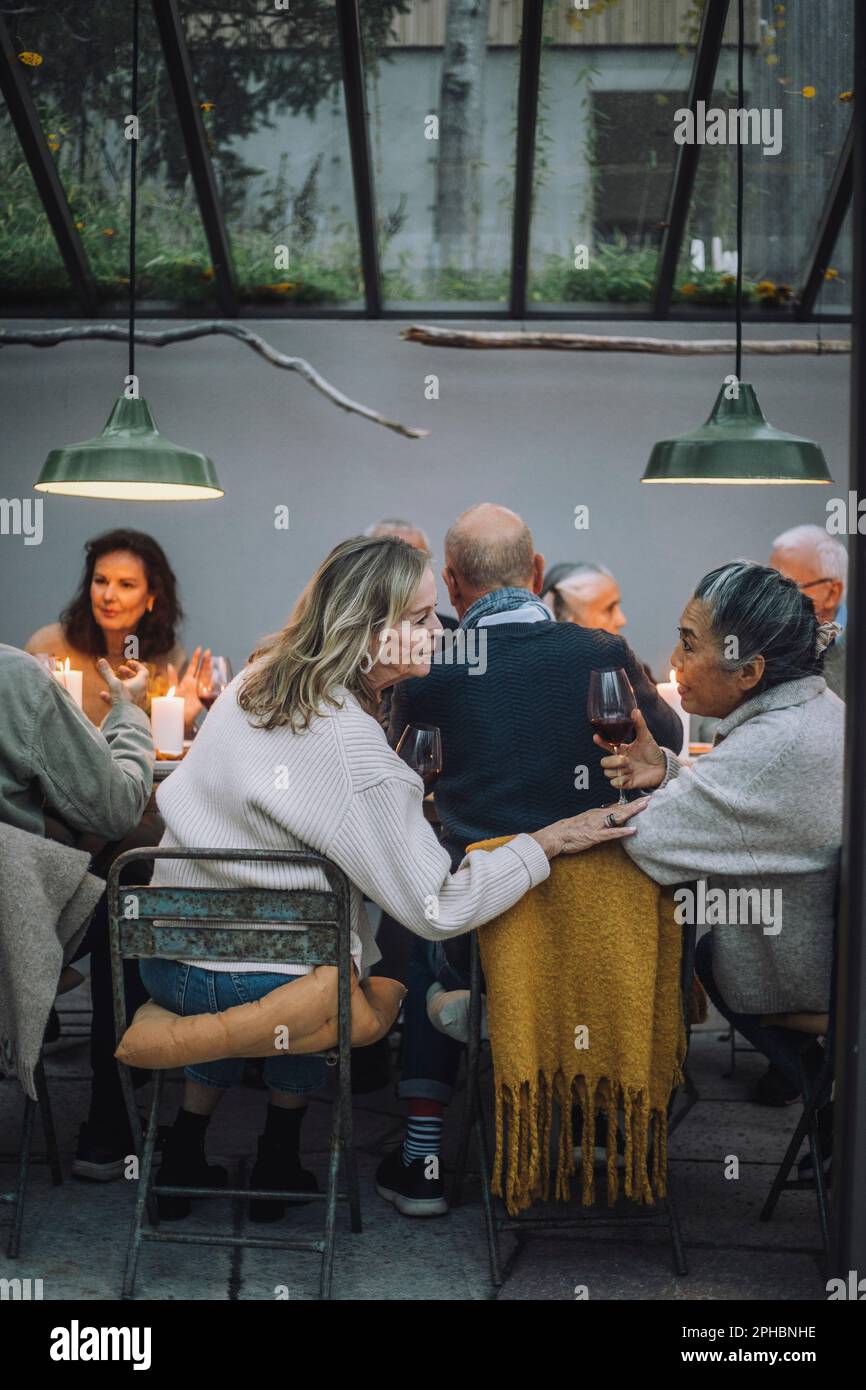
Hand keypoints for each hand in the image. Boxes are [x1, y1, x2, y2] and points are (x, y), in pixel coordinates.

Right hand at [97, 657, 148, 708]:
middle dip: (128, 673)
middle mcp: (142, 692)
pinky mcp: (131, 709)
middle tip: (119, 669)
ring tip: (112, 681)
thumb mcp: (113, 684)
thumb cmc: (123, 700)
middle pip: (137, 679)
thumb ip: (107, 672)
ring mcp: (137, 701)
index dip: (136, 665)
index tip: (128, 662)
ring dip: (121, 684)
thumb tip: (100, 660)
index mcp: (141, 683)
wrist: (127, 719)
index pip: (143, 671)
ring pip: (130, 690)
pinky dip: (114, 696)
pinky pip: (123, 700)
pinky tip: (103, 695)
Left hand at [169, 647, 210, 734]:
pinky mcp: (203, 697)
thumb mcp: (172, 689)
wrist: (178, 717)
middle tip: (208, 651)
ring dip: (208, 667)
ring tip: (210, 658)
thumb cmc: (174, 705)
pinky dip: (211, 681)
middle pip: (201, 670)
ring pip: (205, 676)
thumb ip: (172, 678)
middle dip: (205, 660)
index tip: (200, 649)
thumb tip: (170, 665)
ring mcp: (200, 690)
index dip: (196, 658)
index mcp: (187, 681)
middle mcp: (194, 684)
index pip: (193, 667)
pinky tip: (214, 674)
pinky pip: (208, 688)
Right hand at [531, 797, 649, 858]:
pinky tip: (633, 829)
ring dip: (633, 811)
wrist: (556, 835)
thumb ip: (599, 817)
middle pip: (621, 808)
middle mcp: (599, 816)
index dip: (631, 803)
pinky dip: (623, 831)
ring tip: (645, 807)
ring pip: (618, 817)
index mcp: (597, 813)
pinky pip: (612, 833)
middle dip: (636, 804)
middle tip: (650, 798)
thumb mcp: (586, 820)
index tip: (643, 799)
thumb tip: (611, 813)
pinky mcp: (595, 836)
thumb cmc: (570, 830)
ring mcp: (598, 825)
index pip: (617, 806)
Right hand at [593, 707, 666, 790]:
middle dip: (612, 761)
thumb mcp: (646, 737)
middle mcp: (620, 762)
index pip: (606, 745)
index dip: (600, 741)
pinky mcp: (626, 783)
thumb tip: (635, 710)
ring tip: (630, 768)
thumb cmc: (653, 752)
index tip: (596, 737)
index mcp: (622, 750)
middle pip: (603, 762)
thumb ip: (639, 724)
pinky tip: (629, 777)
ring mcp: (622, 773)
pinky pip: (614, 784)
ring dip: (618, 771)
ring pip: (607, 773)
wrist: (663, 768)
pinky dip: (620, 780)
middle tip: (625, 760)